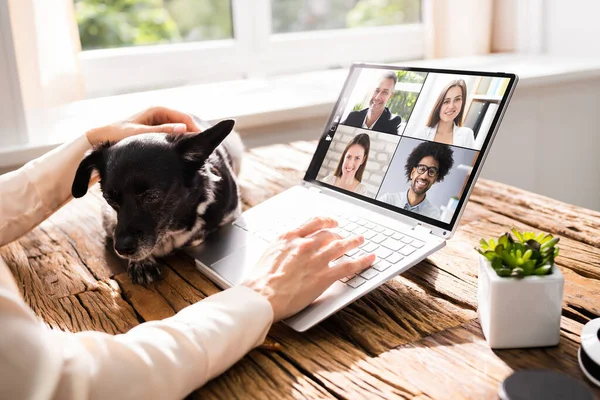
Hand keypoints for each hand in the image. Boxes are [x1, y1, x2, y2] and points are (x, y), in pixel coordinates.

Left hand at [85, 106, 200, 145]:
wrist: (101, 138)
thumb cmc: (117, 134)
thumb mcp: (140, 133)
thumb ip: (161, 131)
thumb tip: (183, 129)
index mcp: (157, 110)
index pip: (184, 118)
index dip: (195, 128)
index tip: (202, 139)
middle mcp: (160, 115)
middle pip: (184, 123)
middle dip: (193, 133)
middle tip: (201, 148)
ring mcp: (159, 123)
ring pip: (180, 130)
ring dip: (187, 139)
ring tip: (194, 151)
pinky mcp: (157, 132)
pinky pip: (173, 136)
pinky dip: (179, 142)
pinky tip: (182, 153)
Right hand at [241, 217, 375, 321]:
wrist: (261, 296)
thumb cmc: (259, 281)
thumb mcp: (269, 254)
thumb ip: (283, 248)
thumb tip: (288, 250)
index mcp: (290, 237)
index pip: (314, 222)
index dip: (326, 221)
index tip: (331, 222)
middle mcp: (305, 244)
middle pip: (329, 234)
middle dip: (339, 234)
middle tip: (345, 236)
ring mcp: (316, 259)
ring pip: (341, 246)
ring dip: (353, 242)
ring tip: (360, 240)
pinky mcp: (325, 276)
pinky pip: (349, 266)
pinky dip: (362, 261)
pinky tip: (370, 259)